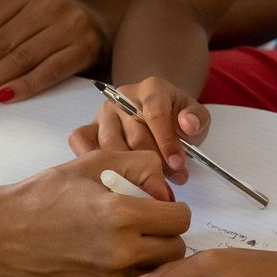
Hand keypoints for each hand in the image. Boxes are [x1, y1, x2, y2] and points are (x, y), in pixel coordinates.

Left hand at [0, 0, 109, 103]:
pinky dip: (25, 85)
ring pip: (21, 57)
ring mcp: (70, 24)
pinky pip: (50, 70)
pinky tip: (5, 97)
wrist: (105, 27)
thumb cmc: (51, 26)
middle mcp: (50, 1)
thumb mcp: (15, 22)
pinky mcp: (86, 47)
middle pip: (0, 41)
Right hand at [0, 150, 190, 276]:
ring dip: (143, 258)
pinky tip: (94, 260)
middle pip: (175, 250)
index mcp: (123, 216)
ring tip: (114, 242)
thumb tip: (166, 187)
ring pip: (152, 272)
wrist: (0, 234)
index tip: (157, 207)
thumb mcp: (91, 163)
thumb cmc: (43, 195)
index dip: (172, 209)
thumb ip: (138, 165)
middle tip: (141, 225)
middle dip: (164, 235)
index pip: (181, 219)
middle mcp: (122, 254)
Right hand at [66, 76, 209, 183]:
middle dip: (155, 164)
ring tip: (149, 186)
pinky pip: (80, 141)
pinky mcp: (89, 127)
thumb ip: (196, 119)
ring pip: (110, 146)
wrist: (158, 114)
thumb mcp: (195, 116)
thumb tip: (187, 124)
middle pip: (134, 136)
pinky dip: (92, 160)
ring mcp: (103, 113)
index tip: (178, 164)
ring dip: (130, 171)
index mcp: (151, 89)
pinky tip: (112, 178)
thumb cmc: (175, 118)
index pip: (155, 114)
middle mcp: (123, 98)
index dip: (167, 142)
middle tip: (171, 183)